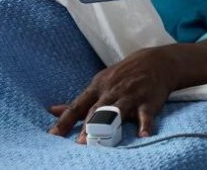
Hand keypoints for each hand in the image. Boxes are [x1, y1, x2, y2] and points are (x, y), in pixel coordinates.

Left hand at [47, 47, 177, 141]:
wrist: (154, 62)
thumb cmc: (121, 76)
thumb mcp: (99, 84)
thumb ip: (79, 102)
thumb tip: (52, 111)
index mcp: (97, 88)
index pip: (78, 106)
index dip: (65, 120)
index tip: (54, 135)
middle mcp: (111, 92)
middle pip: (96, 111)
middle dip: (88, 127)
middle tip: (79, 144)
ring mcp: (130, 96)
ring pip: (117, 112)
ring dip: (110, 126)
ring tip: (103, 143)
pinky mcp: (147, 102)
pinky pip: (146, 115)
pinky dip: (145, 125)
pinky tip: (143, 136)